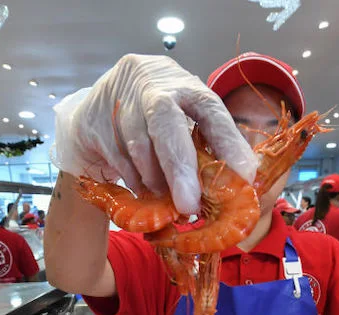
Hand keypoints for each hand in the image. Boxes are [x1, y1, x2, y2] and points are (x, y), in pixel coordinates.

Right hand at [51, 54, 257, 214]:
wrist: (101, 104)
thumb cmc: (156, 120)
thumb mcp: (185, 120)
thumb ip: (206, 147)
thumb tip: (235, 185)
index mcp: (186, 86)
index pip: (210, 109)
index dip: (228, 141)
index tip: (244, 174)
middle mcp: (153, 86)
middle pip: (165, 122)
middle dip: (179, 167)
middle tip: (189, 205)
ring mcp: (119, 100)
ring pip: (138, 147)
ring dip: (154, 181)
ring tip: (165, 200)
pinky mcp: (94, 120)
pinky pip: (116, 159)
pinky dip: (134, 180)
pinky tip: (142, 188)